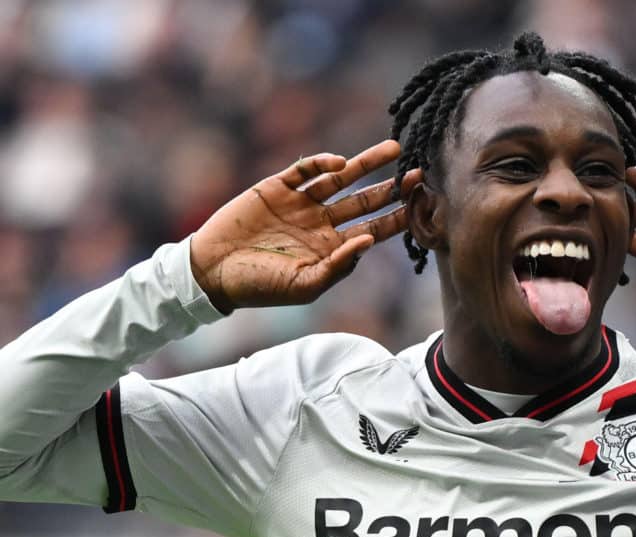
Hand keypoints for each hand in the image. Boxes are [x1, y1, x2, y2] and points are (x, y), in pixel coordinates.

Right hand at [190, 139, 420, 311]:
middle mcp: (322, 222)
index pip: (375, 229)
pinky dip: (322, 163)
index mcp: (333, 247)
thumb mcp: (304, 285)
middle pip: (365, 200)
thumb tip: (368, 242)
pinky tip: (339, 162)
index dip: (399, 216)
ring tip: (394, 149)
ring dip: (366, 164)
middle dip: (392, 187)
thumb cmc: (260, 287)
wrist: (213, 272)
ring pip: (341, 178)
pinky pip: (305, 171)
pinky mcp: (277, 187)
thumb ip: (338, 265)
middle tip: (419, 172)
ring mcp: (301, 203)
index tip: (422, 204)